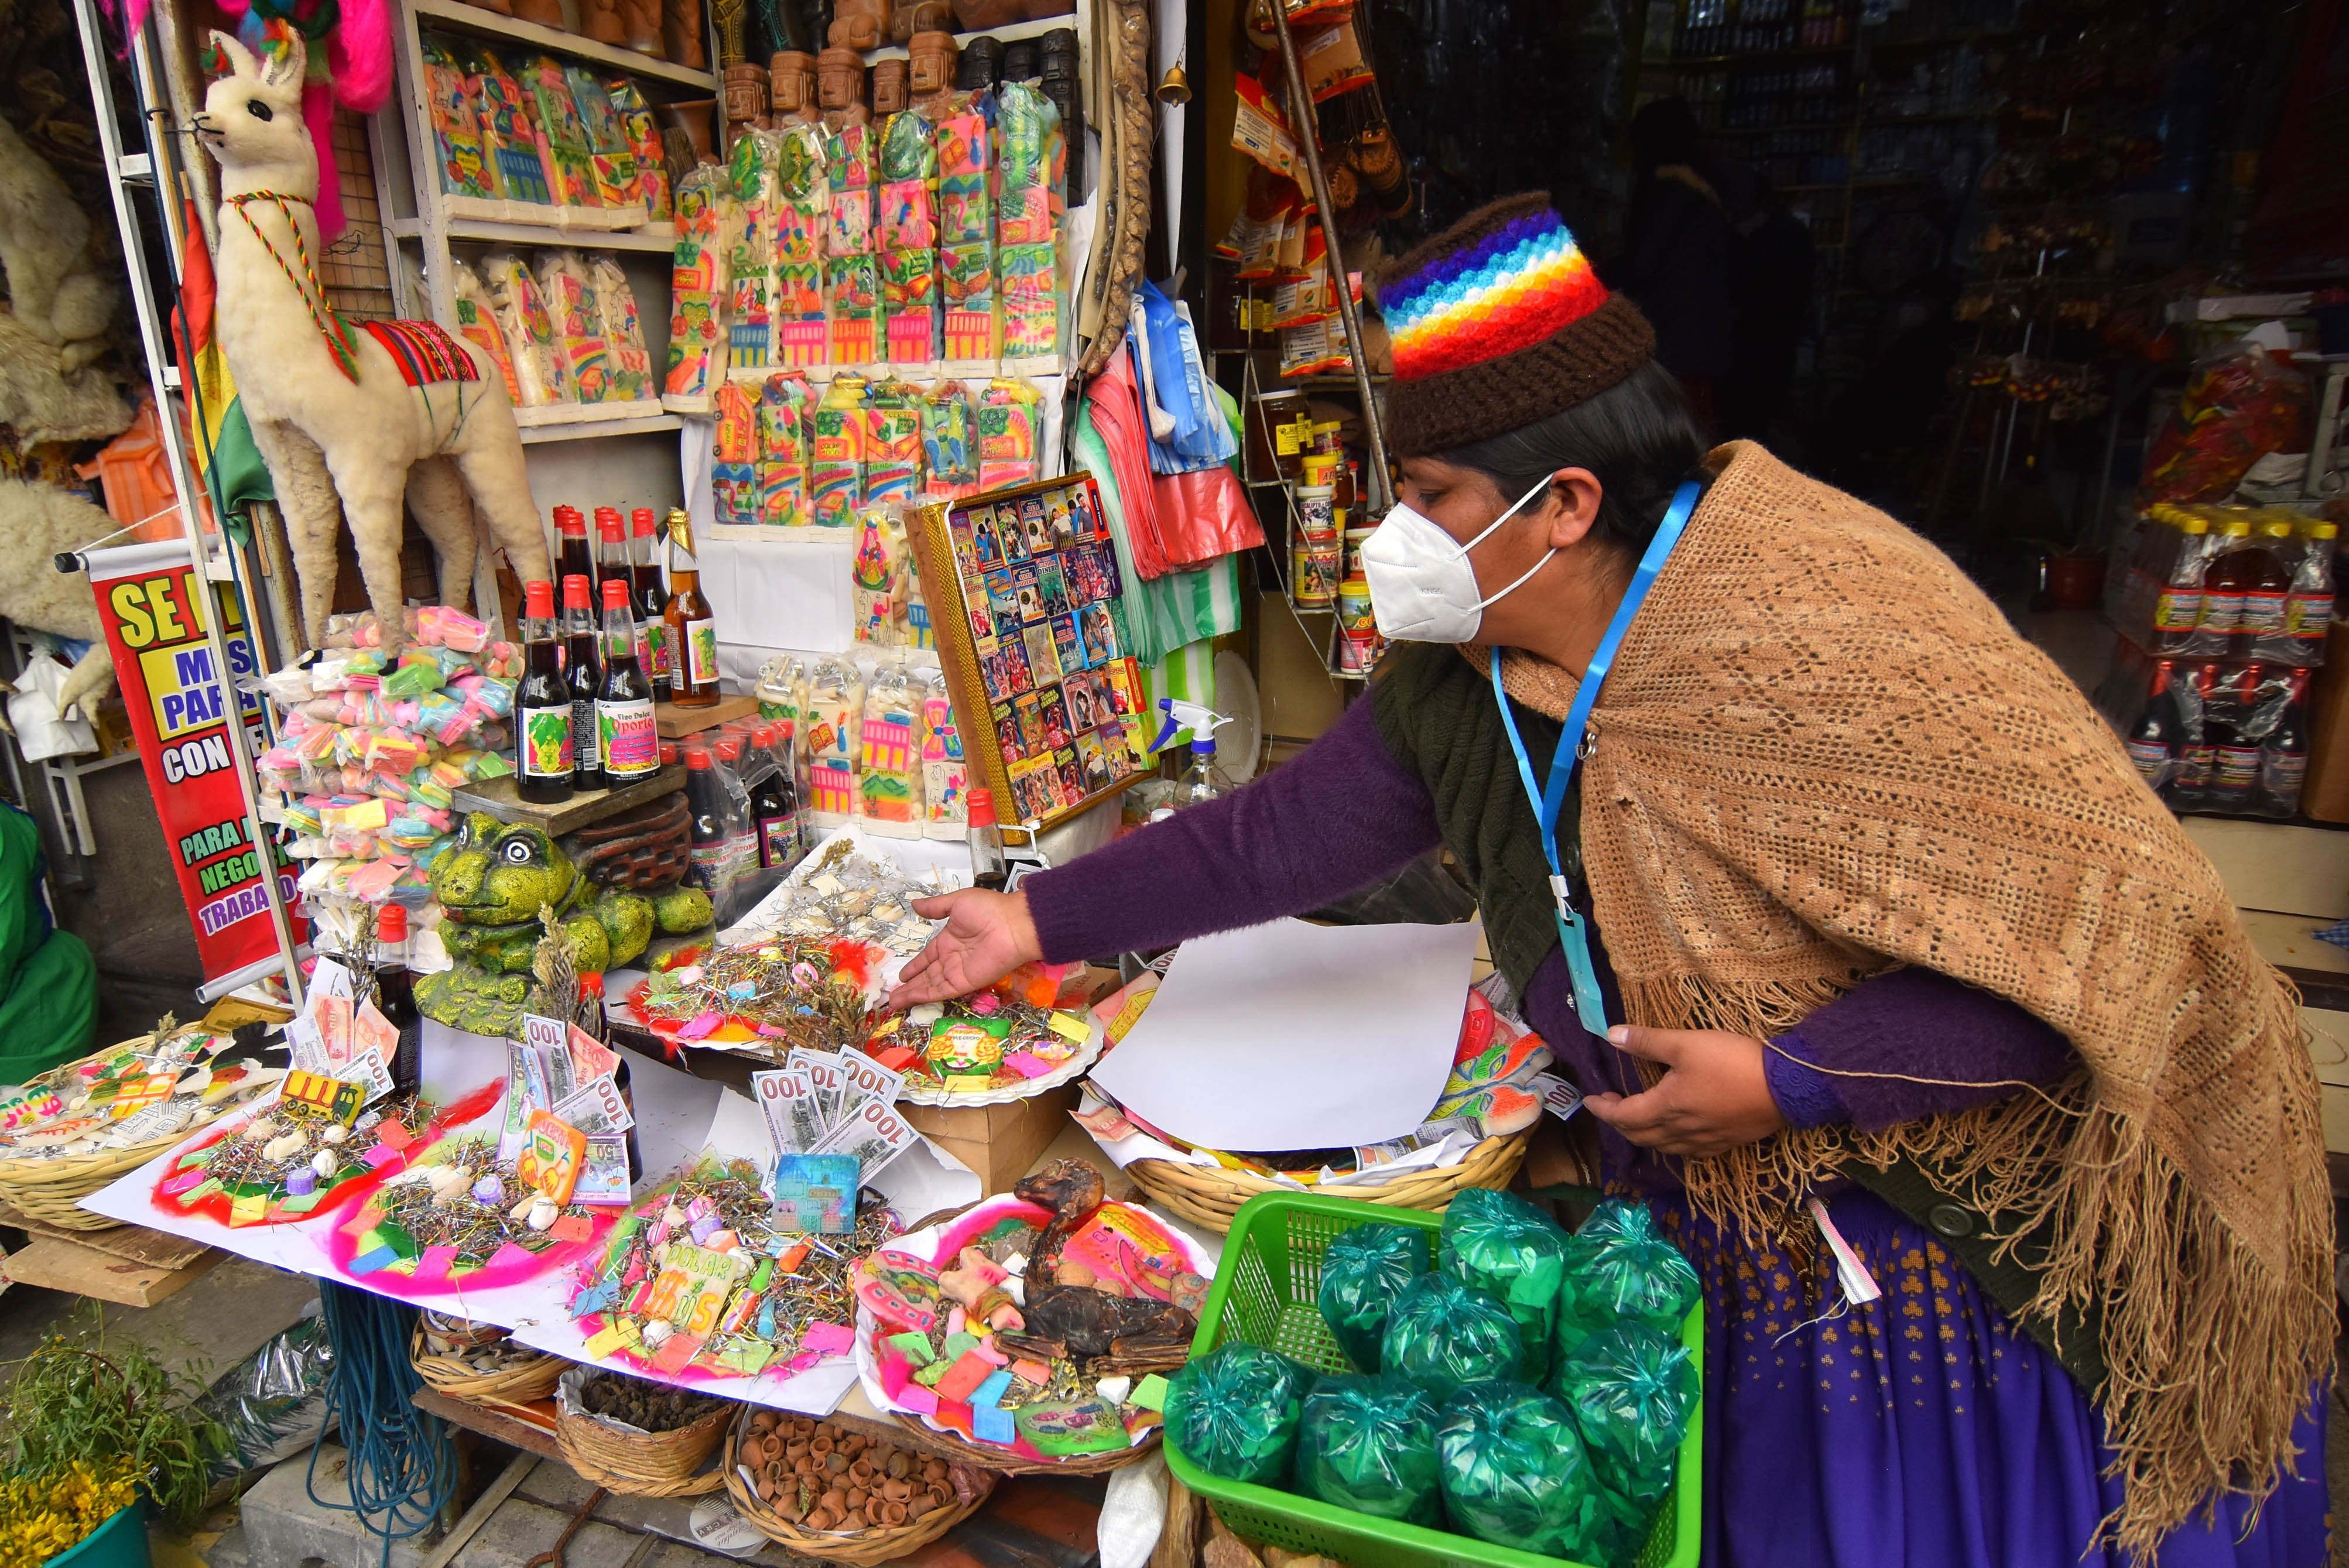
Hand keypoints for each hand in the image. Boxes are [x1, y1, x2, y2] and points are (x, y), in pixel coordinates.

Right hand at [885, 888, 1042, 1009]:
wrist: (1013, 924)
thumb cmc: (988, 909)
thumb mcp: (956, 902)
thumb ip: (935, 906)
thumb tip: (914, 904)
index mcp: (950, 940)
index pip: (928, 957)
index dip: (915, 966)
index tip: (902, 975)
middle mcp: (952, 958)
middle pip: (927, 976)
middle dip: (910, 986)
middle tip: (892, 996)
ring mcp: (958, 972)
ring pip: (930, 986)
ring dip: (912, 994)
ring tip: (894, 1003)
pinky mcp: (964, 983)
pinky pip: (940, 991)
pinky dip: (924, 997)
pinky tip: (909, 1000)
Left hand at [1583, 1025, 1785, 1157]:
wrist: (1785, 1088)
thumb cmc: (1731, 1062)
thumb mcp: (1686, 1043)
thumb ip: (1647, 1041)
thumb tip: (1610, 1035)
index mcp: (1665, 1108)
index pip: (1623, 1116)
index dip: (1602, 1110)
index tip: (1590, 1100)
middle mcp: (1681, 1132)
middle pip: (1640, 1135)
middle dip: (1619, 1122)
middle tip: (1610, 1105)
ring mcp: (1705, 1142)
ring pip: (1664, 1146)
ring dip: (1644, 1135)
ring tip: (1638, 1118)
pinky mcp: (1726, 1144)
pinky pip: (1689, 1151)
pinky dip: (1672, 1143)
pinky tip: (1677, 1134)